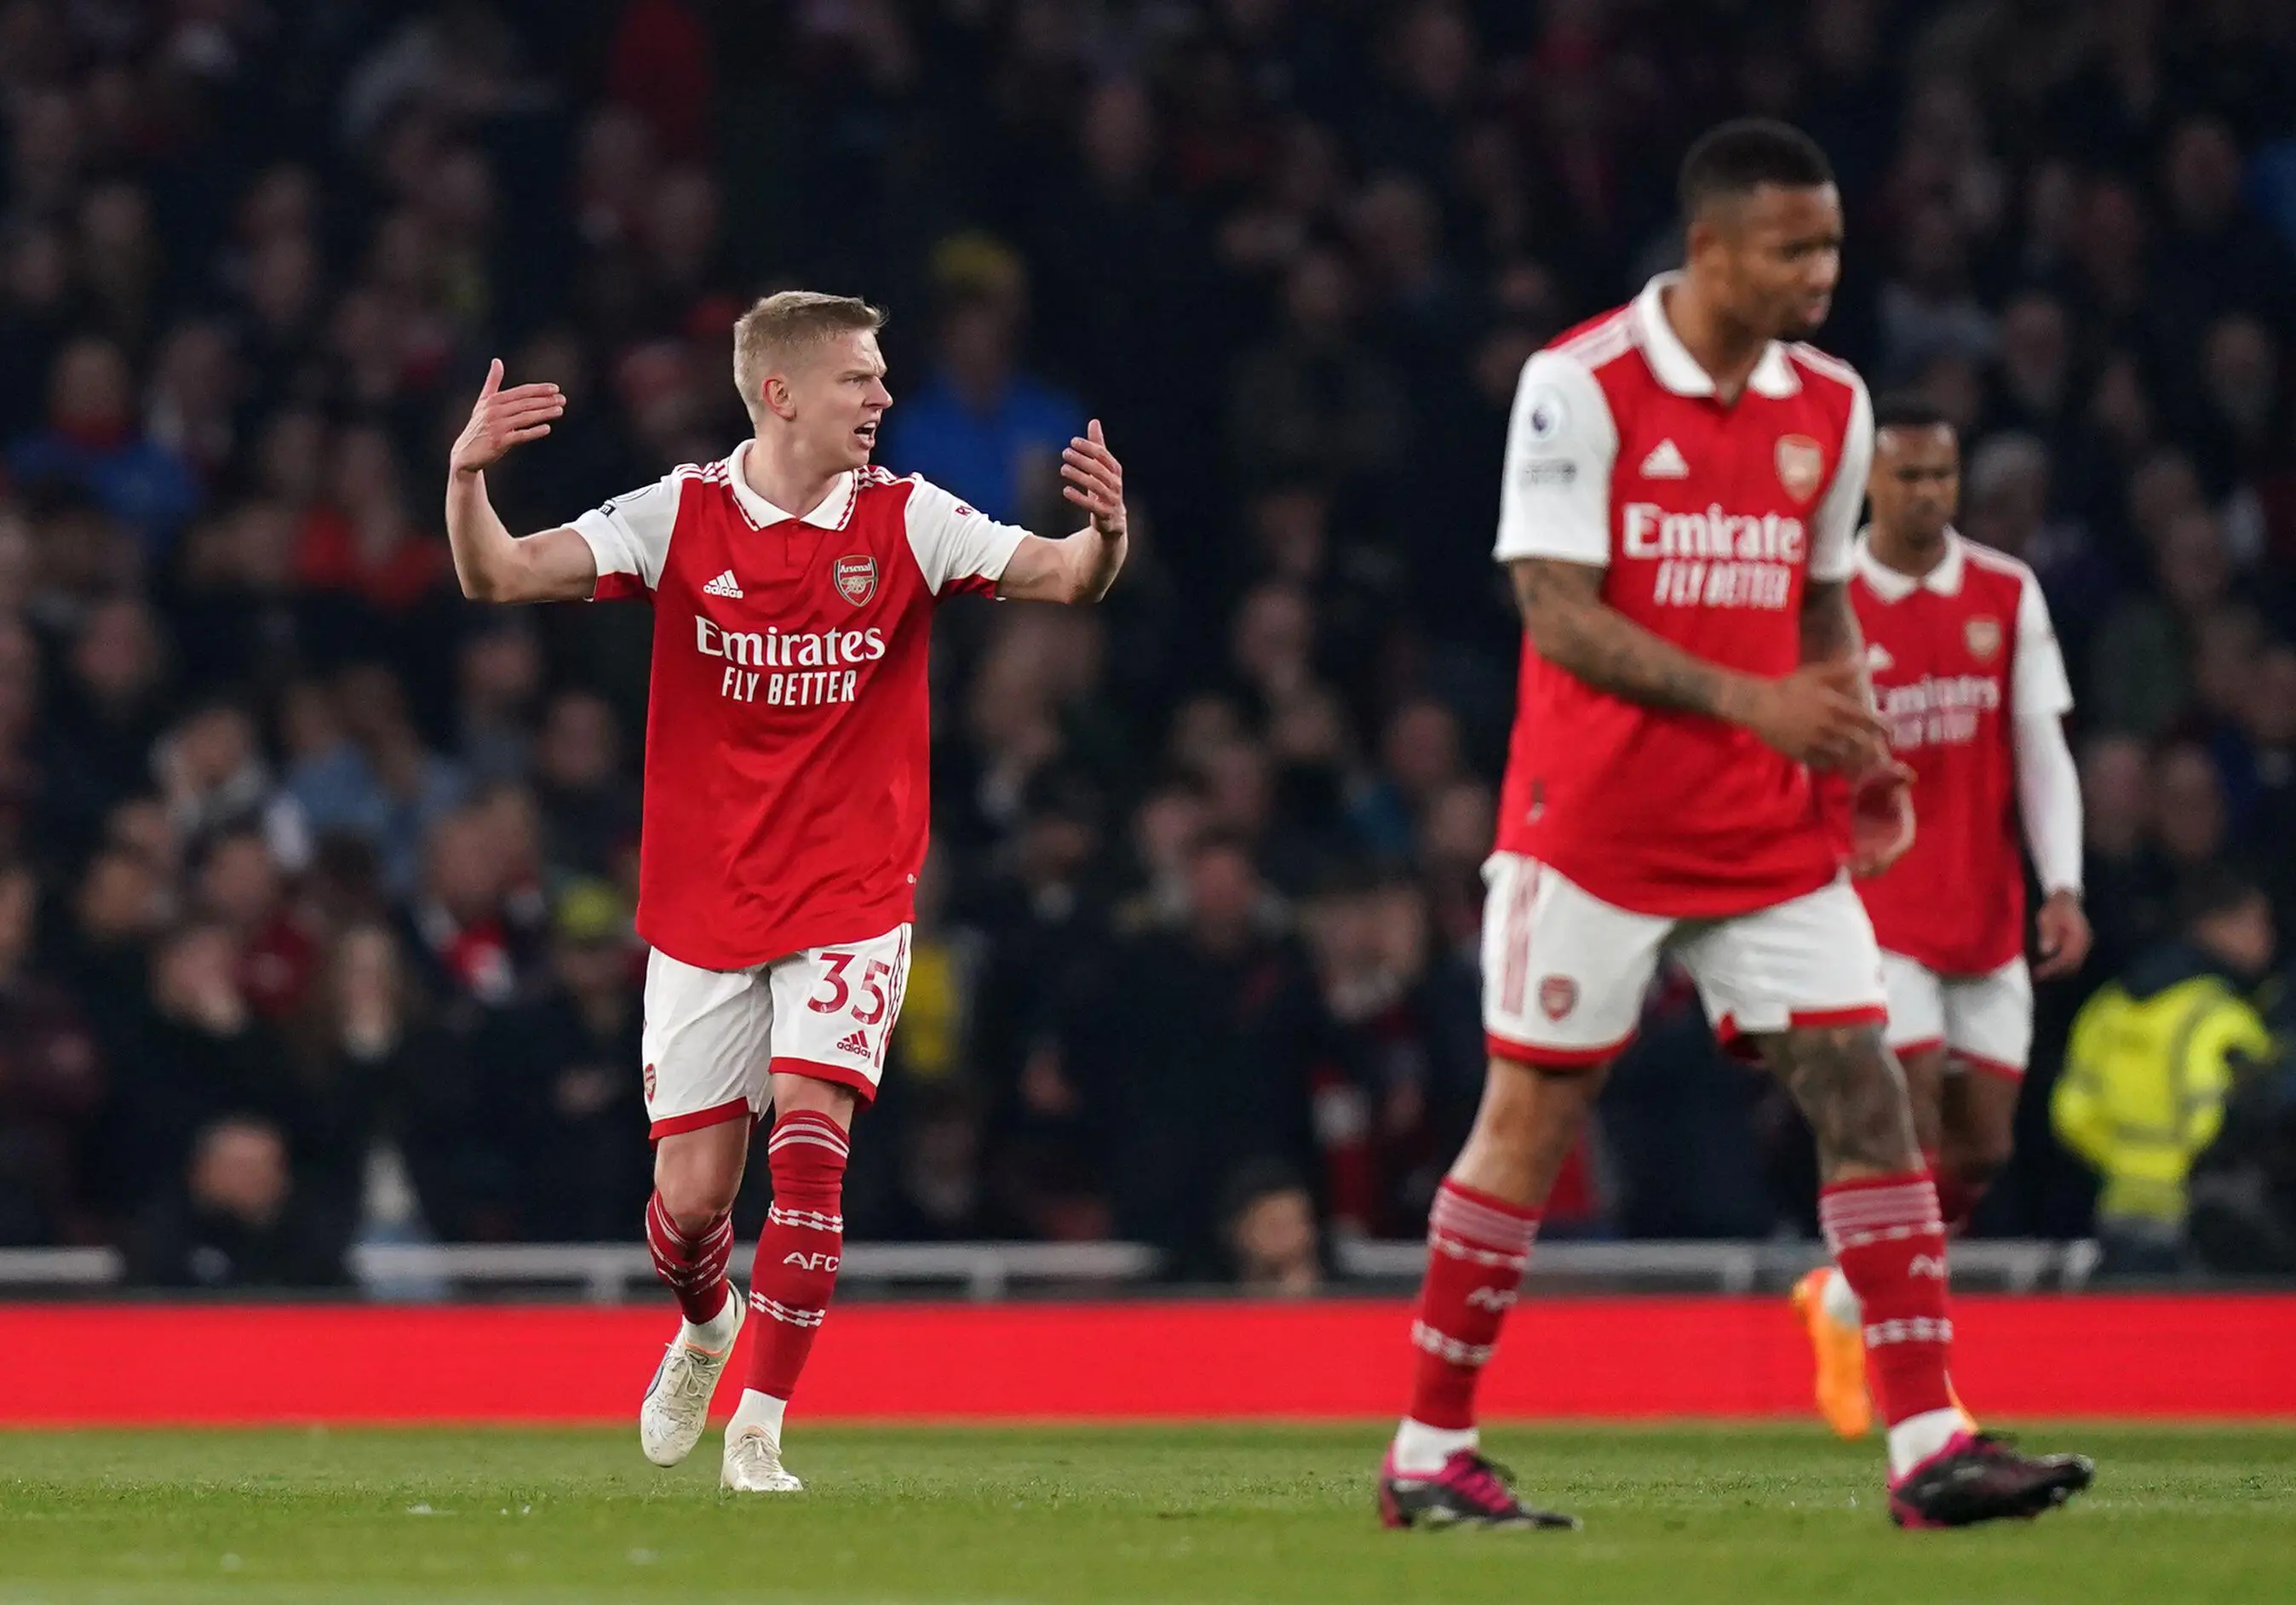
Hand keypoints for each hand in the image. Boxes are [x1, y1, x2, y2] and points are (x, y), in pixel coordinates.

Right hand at [449, 359, 563, 475]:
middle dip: (545, 401)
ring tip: (560, 410)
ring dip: (544, 413)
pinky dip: (534, 432)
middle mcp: (494, 411)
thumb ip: (492, 382)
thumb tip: (497, 360)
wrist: (466, 453)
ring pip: (525, 418)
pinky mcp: (499, 442)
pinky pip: (520, 435)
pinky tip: (547, 428)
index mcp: (492, 400)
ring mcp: (496, 427)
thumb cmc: (479, 426)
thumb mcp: (483, 402)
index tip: (555, 389)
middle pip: (525, 403)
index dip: (538, 390)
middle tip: (563, 400)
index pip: (520, 392)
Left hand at [1061, 419, 1125, 537]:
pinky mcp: (1105, 514)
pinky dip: (1079, 498)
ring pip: (1096, 486)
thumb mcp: (1101, 467)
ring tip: (1063, 468)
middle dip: (1082, 460)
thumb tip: (1094, 421)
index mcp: (1115, 470)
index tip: (1073, 441)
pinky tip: (1066, 490)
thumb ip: (1098, 446)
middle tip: (1065, 453)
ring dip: (1078, 476)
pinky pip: (1092, 505)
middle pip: (1099, 469)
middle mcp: (1116, 483)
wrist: (1113, 520)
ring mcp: (1112, 500)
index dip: (1089, 447)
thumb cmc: (1104, 488)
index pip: (1103, 455)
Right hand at [1738, 659, 1889, 770]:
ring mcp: (1816, 743)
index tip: (1890, 731)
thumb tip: (1863, 660)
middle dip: (1871, 747)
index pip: (1867, 720)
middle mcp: (1830, 728)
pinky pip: (1823, 764)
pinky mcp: (1803, 755)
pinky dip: (1831, 764)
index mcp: (1835, 708)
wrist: (1758, 706)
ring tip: (1856, 757)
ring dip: (1851, 756)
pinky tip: (1832, 761)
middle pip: (1859, 743)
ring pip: (1843, 756)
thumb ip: (1840, 671)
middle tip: (1877, 749)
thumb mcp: (1815, 675)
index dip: (1882, 727)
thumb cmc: (1788, 688)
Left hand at [1847, 759, 1914, 877]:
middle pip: (1890, 859)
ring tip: (1846, 866)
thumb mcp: (1889, 771)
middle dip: (1875, 867)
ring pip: (1877, 864)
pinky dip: (1854, 865)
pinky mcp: (1867, 842)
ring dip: (1864, 871)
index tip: (1875, 857)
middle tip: (1856, 868)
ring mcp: (1881, 841)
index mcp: (1905, 821)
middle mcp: (1895, 835)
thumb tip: (1910, 775)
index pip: (1904, 843)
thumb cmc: (1881, 773)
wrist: (1868, 777)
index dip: (1892, 853)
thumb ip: (1898, 773)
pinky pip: (1864, 860)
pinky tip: (1840, 859)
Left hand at [2032, 888, 2091, 980]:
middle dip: (2055, 973)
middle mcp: (2085, 943)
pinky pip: (2073, 960)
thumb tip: (2047, 951)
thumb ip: (2048, 933)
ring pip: (2073, 965)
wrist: (2067, 897)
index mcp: (2079, 936)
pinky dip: (2061, 966)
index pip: (2067, 958)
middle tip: (2037, 977)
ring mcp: (2084, 945)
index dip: (2052, 968)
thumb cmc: (2056, 906)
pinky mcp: (2080, 946)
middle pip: (2072, 965)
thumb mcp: (2047, 916)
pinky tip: (2049, 967)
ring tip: (2041, 974)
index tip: (2038, 973)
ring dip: (2058, 971)